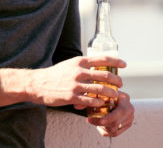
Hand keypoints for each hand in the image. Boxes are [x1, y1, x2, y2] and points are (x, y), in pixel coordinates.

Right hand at [0, 56, 125, 107]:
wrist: (38, 83)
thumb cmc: (56, 74)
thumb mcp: (70, 64)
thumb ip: (84, 65)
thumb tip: (98, 66)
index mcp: (80, 61)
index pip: (103, 59)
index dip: (116, 61)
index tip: (124, 64)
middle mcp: (79, 71)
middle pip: (105, 76)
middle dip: (116, 81)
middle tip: (121, 84)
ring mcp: (76, 84)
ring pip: (100, 89)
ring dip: (110, 93)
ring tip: (115, 95)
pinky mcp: (71, 96)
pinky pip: (90, 101)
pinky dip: (98, 102)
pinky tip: (102, 103)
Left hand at [87, 91, 134, 136]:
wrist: (118, 97)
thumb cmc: (108, 93)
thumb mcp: (105, 90)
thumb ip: (97, 95)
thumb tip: (82, 103)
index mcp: (125, 100)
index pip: (120, 112)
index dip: (110, 118)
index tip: (100, 120)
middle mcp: (130, 110)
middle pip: (116, 123)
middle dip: (100, 123)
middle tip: (90, 120)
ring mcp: (129, 119)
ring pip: (114, 130)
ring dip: (102, 127)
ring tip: (94, 120)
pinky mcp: (126, 126)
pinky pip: (114, 133)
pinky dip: (105, 131)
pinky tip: (100, 125)